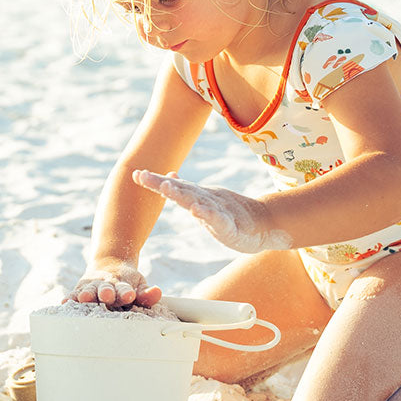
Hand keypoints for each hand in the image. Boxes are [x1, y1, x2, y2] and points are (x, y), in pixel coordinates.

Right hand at [65, 259, 161, 309]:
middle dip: (106, 293)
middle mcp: (106, 285)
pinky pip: (74, 293)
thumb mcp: (139, 284)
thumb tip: (157, 292)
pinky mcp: (80, 289)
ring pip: (89, 291)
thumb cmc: (126, 282)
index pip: (125, 290)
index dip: (127, 292)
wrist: (109, 263)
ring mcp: (92, 286)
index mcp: (122, 286)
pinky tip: (65, 301)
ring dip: (87, 294)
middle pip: (105, 289)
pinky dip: (70, 297)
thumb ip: (147, 293)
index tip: (130, 294)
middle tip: (107, 295)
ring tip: (84, 298)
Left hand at [132, 170, 288, 253]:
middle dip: (161, 183)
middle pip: (181, 190)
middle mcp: (206, 199)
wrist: (264, 223)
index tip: (136, 174)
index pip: (174, 186)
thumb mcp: (205, 201)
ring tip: (165, 187)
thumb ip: (186, 190)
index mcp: (198, 196)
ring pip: (197, 201)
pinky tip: (196, 210)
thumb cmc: (232, 212)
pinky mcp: (230, 226)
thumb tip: (168, 176)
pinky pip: (217, 220)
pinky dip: (206, 214)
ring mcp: (218, 211)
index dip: (155, 181)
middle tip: (143, 176)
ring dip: (180, 194)